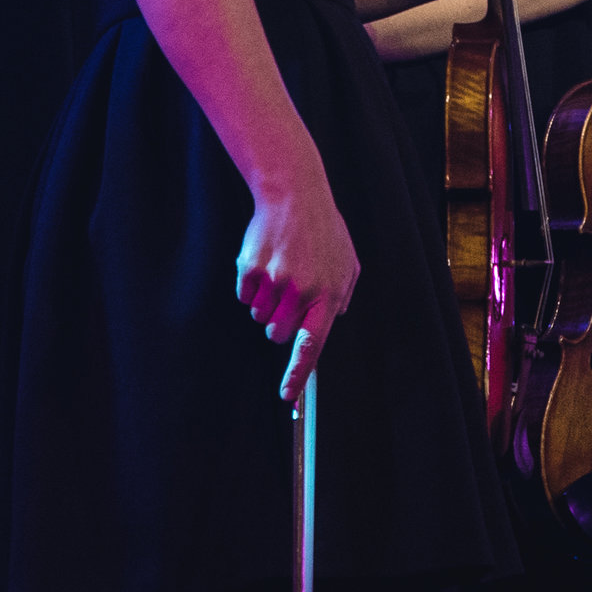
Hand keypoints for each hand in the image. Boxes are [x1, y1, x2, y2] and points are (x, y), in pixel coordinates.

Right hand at [236, 175, 360, 405]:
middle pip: (278, 334)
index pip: (312, 346)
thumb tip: (333, 320)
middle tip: (289, 292)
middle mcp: (301, 292)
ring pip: (258, 315)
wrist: (294, 195)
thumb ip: (342, 294)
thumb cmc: (323, 230)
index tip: (286, 397)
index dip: (297, 375)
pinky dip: (250, 285)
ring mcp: (274, 281)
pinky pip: (243, 296)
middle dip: (279, 321)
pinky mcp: (250, 270)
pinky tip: (265, 260)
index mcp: (328, 294)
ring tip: (280, 268)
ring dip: (265, 301)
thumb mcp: (347, 261)